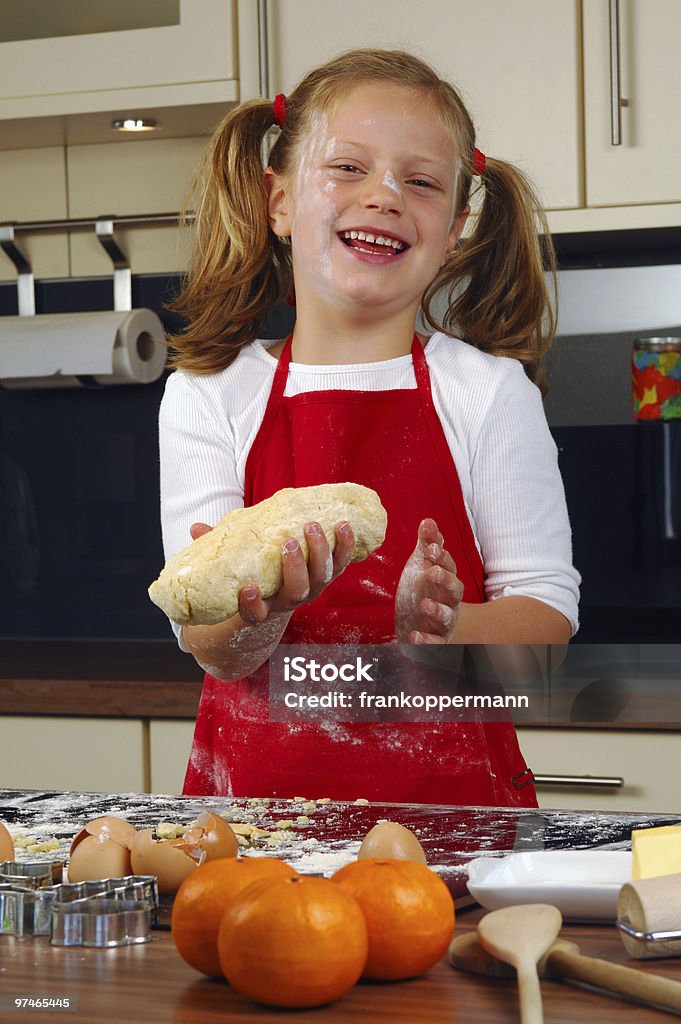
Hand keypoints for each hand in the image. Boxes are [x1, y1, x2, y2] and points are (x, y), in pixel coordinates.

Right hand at [189, 519, 354, 625]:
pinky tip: (344, 525)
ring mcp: (310, 589)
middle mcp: (287, 601)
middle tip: (288, 543)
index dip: (251, 605)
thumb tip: (196, 528)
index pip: (254, 614)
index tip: (247, 589)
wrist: (275, 593)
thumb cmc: (247, 577)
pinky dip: (344, 546)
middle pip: (296, 592)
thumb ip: (211, 549)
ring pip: (321, 578)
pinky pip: (340, 564)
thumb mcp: (227, 567)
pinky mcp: (327, 575)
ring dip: (320, 552)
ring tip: (313, 526)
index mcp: (260, 606)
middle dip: (294, 567)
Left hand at [395, 518, 463, 643]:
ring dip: (437, 610)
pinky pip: (435, 643)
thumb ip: (427, 545)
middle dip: (445, 580)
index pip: (448, 566)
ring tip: (424, 604)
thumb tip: (428, 521)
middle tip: (432, 572)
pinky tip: (414, 636)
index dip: (441, 557)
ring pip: (447, 616)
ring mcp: (444, 621)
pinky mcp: (436, 641)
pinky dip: (426, 641)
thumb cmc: (427, 590)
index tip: (430, 548)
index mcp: (446, 580)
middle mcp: (449, 600)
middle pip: (455, 589)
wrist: (429, 625)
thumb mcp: (423, 566)